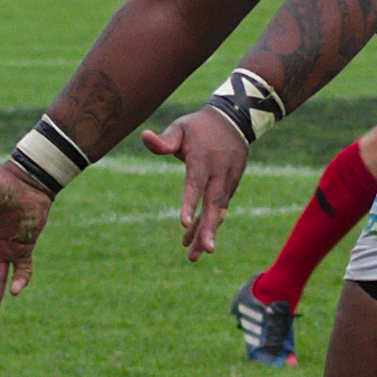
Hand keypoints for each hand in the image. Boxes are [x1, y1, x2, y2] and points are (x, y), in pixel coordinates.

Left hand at [135, 105, 251, 260]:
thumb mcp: (180, 128)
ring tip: (194, 256)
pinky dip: (209, 224)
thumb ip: (164, 140)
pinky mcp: (231, 186)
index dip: (190, 202)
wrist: (233, 120)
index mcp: (203, 159)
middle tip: (205, 251)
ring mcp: (228, 181)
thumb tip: (143, 136)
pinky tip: (196, 241)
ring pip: (218, 211)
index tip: (183, 222)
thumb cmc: (198, 126)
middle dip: (209, 228)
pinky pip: (220, 208)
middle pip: (214, 204)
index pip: (195, 184)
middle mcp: (218, 173)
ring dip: (207, 232)